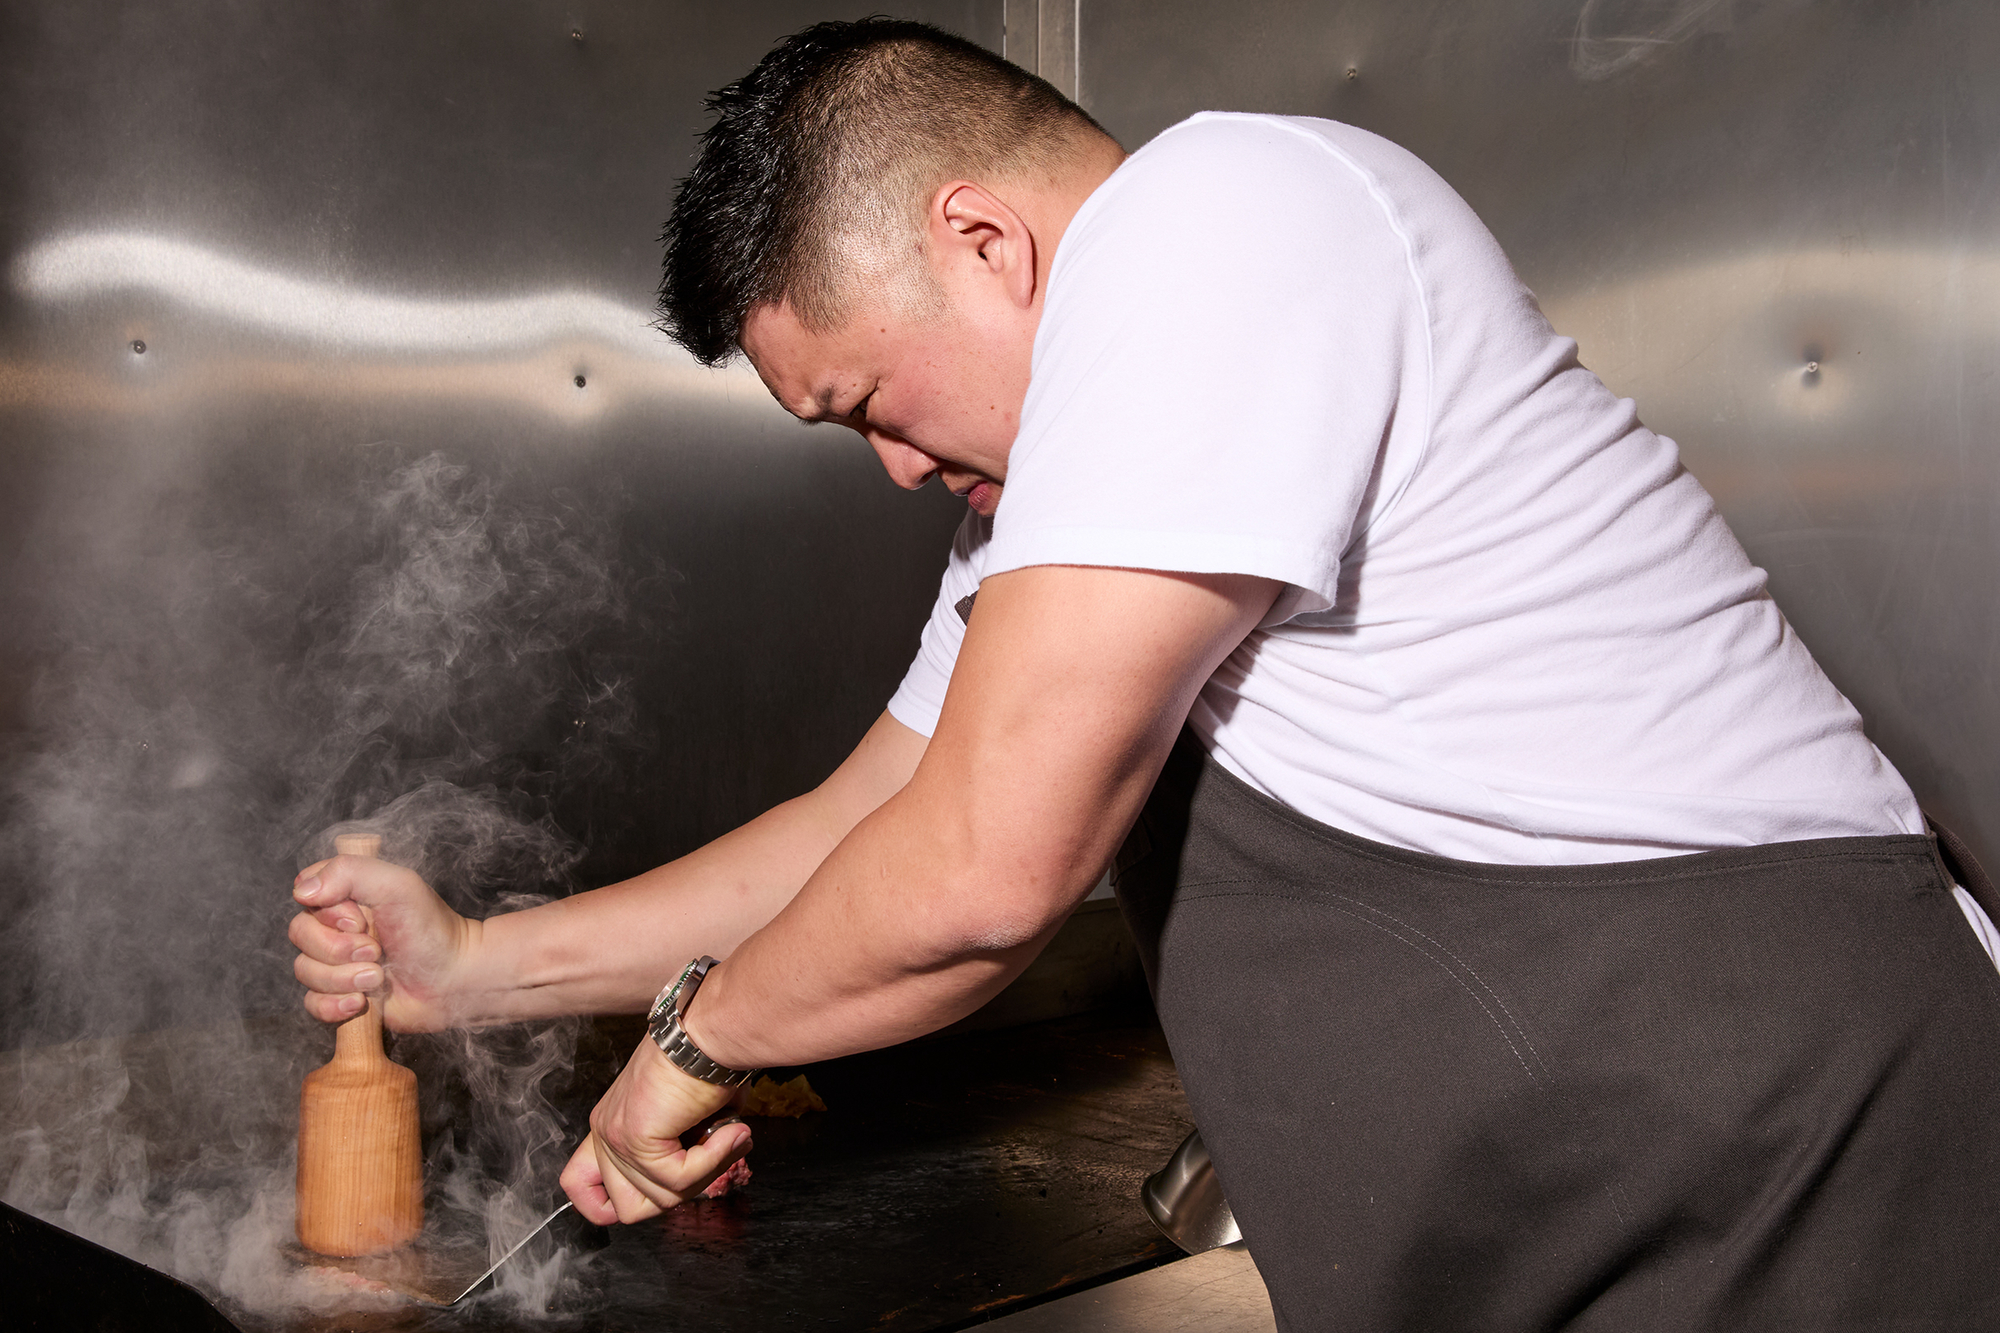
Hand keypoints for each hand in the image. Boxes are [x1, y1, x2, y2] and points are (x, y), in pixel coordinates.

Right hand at [288, 853, 473, 1030]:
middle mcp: (336, 927)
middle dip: (339, 949)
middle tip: (377, 951)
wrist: (454, 980)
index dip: (328, 912)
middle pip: (300, 934)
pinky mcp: (340, 994)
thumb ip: (349, 872)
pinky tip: (361, 1002)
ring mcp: (337, 961)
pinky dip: (334, 1005)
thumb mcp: (397, 886)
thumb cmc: (431, 929)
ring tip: (378, 977)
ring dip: (343, 978)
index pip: (305, 895)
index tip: (361, 920)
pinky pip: (312, 1003)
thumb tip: (302, 890)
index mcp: (346, 894)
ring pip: (305, 971)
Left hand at [560, 1037, 749, 1224]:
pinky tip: (729, 1132)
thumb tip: (712, 1169)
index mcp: (612, 1124)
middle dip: (680, 1195)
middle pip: (627, 1208)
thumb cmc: (709, 1060)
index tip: (655, 1195)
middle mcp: (605, 1130)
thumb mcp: (692, 1117)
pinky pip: (679, 1179)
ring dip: (707, 1174)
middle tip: (711, 1161)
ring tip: (730, 1138)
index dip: (607, 1206)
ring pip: (660, 1198)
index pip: (579, 1184)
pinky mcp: (634, 1136)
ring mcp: (616, 1136)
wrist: (714, 1032)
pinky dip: (713, 1161)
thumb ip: (687, 1151)